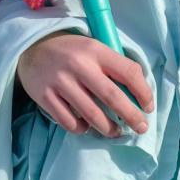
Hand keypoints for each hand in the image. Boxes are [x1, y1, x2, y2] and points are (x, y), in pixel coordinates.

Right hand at [16, 32, 152, 136]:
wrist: (31, 48)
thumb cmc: (71, 52)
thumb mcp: (93, 48)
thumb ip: (114, 65)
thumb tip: (140, 93)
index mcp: (95, 50)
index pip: (128, 72)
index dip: (143, 92)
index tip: (148, 107)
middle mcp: (78, 65)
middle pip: (112, 97)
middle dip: (132, 117)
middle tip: (141, 128)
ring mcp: (60, 81)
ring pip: (92, 114)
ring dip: (109, 128)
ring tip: (116, 132)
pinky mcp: (45, 96)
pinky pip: (70, 122)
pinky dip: (82, 128)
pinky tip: (86, 126)